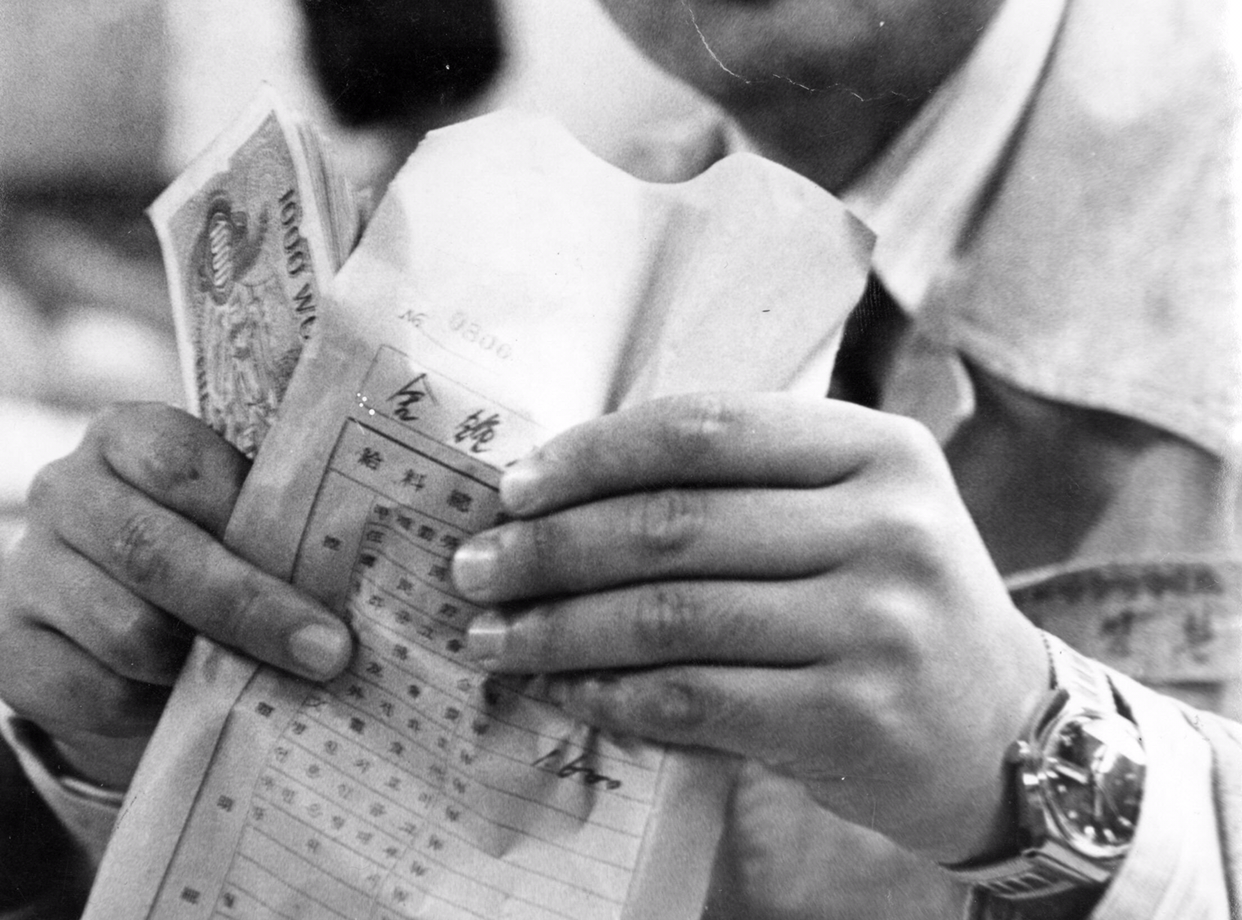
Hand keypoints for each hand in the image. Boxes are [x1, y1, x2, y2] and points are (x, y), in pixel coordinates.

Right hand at [0, 403, 351, 787]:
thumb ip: (277, 525)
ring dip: (207, 664)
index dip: (249, 515)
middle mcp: (67, 491)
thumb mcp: (236, 518)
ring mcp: (29, 570)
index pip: (181, 463)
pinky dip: (157, 706)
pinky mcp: (10, 649)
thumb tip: (366, 575)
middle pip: (156, 552)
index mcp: (129, 437)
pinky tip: (191, 699)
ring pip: (130, 631)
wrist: (113, 622)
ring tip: (265, 675)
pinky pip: (96, 690)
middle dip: (252, 608)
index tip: (324, 563)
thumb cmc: (206, 551)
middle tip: (328, 650)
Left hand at [450, 393, 1049, 863]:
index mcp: (879, 448)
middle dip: (551, 547)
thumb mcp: (856, 510)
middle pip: (675, 523)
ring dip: (560, 627)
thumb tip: (571, 493)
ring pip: (672, 614)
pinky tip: (563, 689)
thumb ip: (747, 486)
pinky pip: (695, 696)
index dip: (593, 454)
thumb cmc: (896, 602)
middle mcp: (887, 524)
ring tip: (494, 635)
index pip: (707, 430)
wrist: (1004, 729)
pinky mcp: (853, 714)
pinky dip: (611, 692)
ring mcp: (876, 621)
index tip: (513, 485)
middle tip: (476, 566)